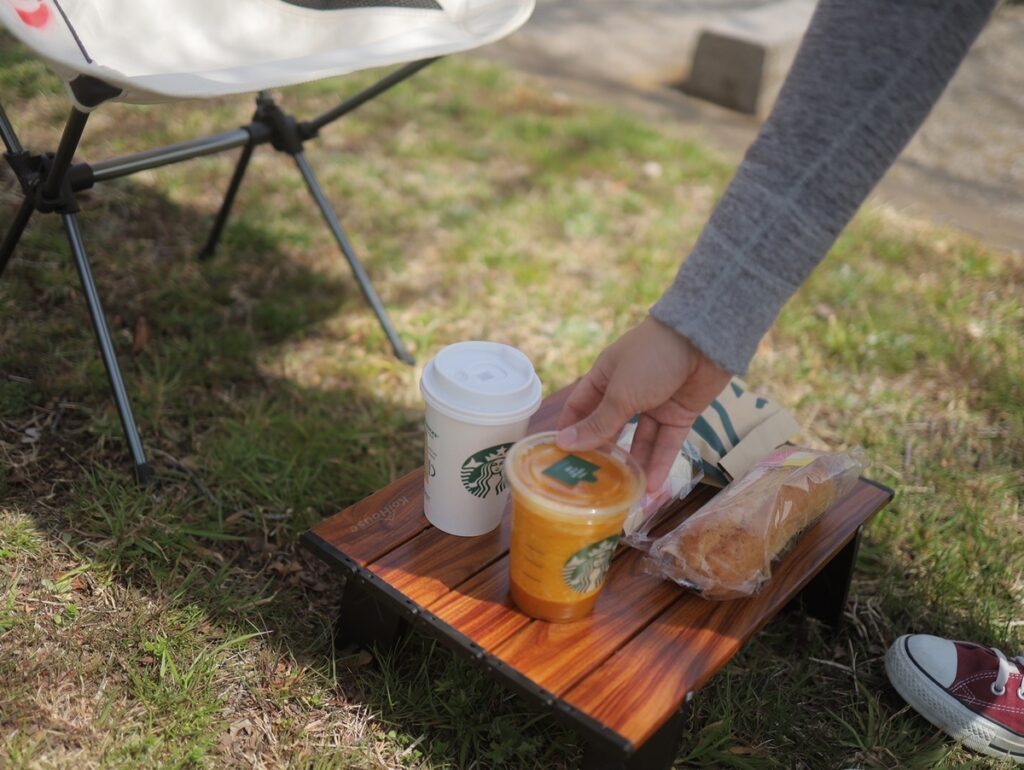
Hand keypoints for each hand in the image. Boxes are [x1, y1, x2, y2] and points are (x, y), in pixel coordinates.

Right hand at [556, 316, 730, 492]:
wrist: (704, 341)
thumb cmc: (652, 358)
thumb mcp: (620, 393)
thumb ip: (598, 422)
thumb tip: (565, 443)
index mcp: (605, 377)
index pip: (580, 408)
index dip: (571, 431)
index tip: (560, 460)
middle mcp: (627, 392)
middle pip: (610, 428)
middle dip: (603, 454)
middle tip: (591, 486)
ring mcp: (654, 405)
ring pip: (640, 440)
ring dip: (634, 465)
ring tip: (624, 494)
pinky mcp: (679, 415)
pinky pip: (665, 443)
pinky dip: (659, 463)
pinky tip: (651, 487)